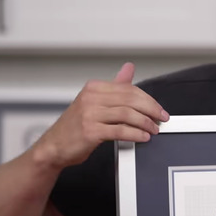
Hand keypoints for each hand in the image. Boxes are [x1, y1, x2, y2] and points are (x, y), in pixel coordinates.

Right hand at [33, 62, 168, 169]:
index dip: (149, 100)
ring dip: (145, 123)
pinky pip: (120, 130)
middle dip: (151, 110)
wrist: (54, 147)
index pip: (129, 89)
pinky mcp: (90, 131)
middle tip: (162, 119)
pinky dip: (135, 134)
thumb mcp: (95, 102)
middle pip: (131, 100)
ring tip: (153, 130)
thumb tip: (129, 68)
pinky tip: (143, 137)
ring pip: (127, 114)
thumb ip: (115, 86)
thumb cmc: (76, 126)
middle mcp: (91, 98)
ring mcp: (89, 114)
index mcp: (94, 88)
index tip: (160, 110)